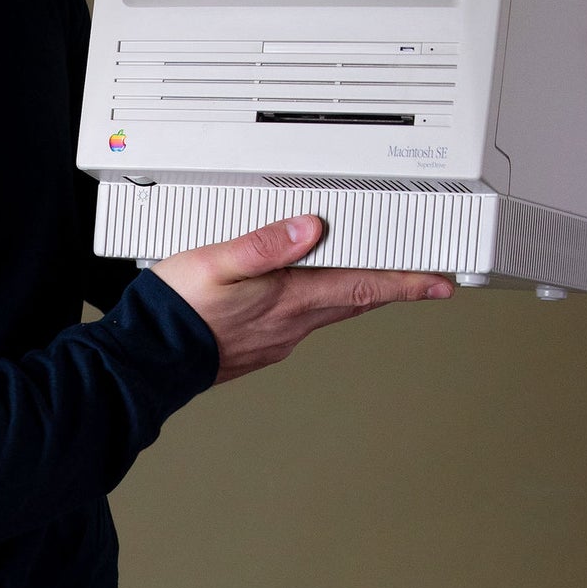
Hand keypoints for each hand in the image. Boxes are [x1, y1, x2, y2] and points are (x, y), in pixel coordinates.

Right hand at [152, 216, 451, 384]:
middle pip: (355, 301)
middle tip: (423, 281)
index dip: (408, 283)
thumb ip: (265, 244)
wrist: (146, 360)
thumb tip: (310, 228)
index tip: (441, 283)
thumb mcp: (217, 262)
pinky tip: (303, 297)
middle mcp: (290, 325)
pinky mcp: (258, 348)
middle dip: (392, 288)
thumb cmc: (176, 312)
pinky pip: (299, 323)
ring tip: (372, 280)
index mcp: (289, 300)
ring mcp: (275, 340)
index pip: (364, 287)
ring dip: (355, 295)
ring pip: (329, 312)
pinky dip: (316, 306)